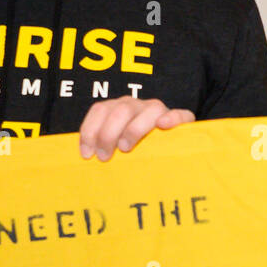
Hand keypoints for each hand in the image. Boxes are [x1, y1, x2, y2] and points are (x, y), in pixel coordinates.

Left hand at [78, 97, 194, 159]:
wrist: (167, 151)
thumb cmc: (133, 153)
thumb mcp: (113, 147)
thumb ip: (102, 147)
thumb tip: (85, 160)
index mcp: (117, 109)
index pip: (100, 110)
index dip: (90, 130)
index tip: (87, 154)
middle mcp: (136, 106)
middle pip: (120, 111)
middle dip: (107, 134)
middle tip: (104, 157)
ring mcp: (158, 110)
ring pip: (147, 111)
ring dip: (133, 129)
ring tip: (126, 148)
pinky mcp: (181, 119)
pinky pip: (179, 114)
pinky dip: (172, 118)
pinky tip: (163, 125)